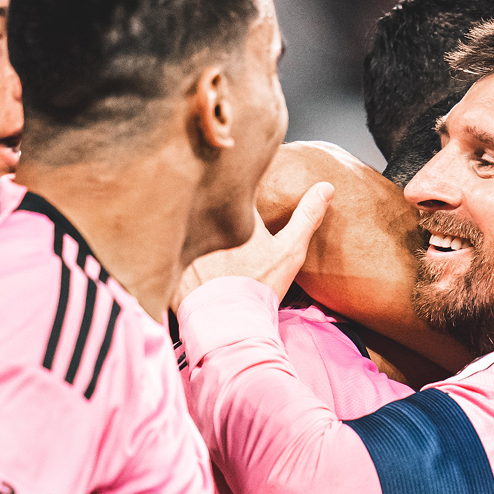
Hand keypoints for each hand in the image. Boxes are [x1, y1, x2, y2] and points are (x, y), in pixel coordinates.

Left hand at [174, 182, 333, 307]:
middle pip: (203, 195)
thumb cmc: (260, 287)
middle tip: (216, 188)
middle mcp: (203, 220)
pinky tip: (176, 243)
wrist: (229, 324)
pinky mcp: (168, 259)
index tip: (238, 168)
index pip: (233, 182)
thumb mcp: (289, 252)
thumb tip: (326, 186)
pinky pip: (167, 241)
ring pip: (184, 215)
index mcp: (232, 213)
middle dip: (208, 192)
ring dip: (188, 213)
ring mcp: (183, 239)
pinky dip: (172, 240)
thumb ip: (306, 217)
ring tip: (193, 215)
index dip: (235, 176)